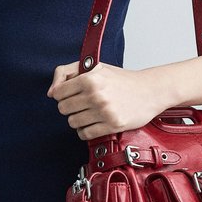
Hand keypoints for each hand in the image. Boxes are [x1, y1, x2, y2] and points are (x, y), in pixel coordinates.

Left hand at [47, 60, 174, 139]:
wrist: (150, 90)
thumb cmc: (121, 79)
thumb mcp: (95, 67)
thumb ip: (67, 72)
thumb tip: (51, 93)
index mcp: (90, 79)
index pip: (58, 93)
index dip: (62, 95)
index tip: (71, 95)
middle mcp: (96, 95)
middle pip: (63, 109)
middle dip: (69, 107)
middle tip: (81, 104)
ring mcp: (105, 111)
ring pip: (73, 122)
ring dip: (78, 120)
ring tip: (89, 113)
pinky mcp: (113, 125)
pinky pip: (85, 134)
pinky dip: (85, 131)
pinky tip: (94, 123)